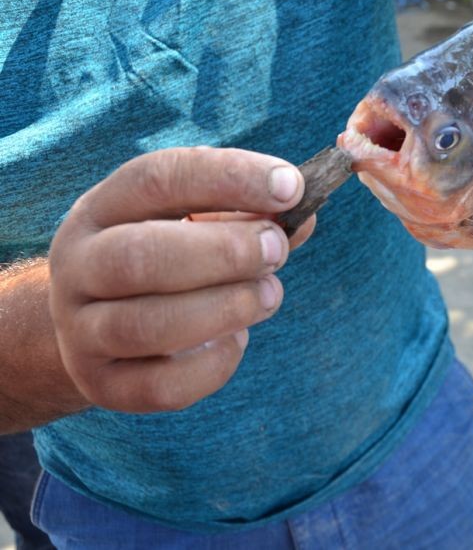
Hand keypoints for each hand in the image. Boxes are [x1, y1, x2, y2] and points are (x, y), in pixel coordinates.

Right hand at [48, 147, 314, 412]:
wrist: (97, 322)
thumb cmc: (167, 257)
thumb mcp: (196, 222)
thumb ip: (250, 215)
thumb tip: (303, 217)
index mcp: (104, 207)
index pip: (158, 179)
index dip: (229, 178)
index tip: (289, 186)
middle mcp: (79, 265)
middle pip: (140, 257)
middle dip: (226, 253)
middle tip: (278, 251)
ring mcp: (82, 330)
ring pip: (148, 326)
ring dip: (227, 308)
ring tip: (269, 296)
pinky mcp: (103, 384)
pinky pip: (163, 385)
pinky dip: (215, 364)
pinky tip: (236, 340)